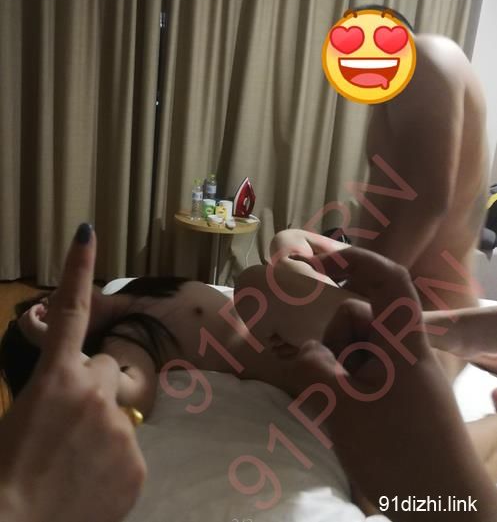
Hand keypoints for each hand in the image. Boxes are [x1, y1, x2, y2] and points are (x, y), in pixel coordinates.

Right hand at [0, 224, 145, 521]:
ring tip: (76, 460)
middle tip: (70, 422)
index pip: (69, 312)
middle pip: (109, 368)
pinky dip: (113, 460)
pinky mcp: (137, 462)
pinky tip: (89, 483)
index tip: (87, 231)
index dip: (78, 268)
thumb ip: (54, 390)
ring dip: (104, 423)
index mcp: (55, 378)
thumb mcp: (19, 417)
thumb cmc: (3, 471)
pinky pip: (130, 448)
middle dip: (95, 385)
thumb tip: (70, 383)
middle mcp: (94, 393)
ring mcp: (119, 427)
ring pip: (120, 408)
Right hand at [286, 247, 496, 519]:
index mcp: (402, 344)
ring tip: (337, 406)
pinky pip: (367, 373)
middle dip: (336, 339)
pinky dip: (349, 384)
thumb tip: (306, 351)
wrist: (447, 511)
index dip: (359, 259)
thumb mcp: (343, 410)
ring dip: (339, 366)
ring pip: (360, 348)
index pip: (390, 281)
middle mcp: (406, 351)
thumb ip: (315, 369)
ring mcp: (405, 375)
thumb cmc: (399, 456)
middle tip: (327, 378)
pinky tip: (345, 414)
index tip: (322, 263)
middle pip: (363, 319)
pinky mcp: (402, 396)